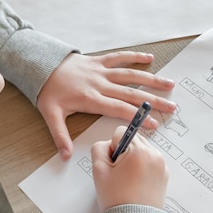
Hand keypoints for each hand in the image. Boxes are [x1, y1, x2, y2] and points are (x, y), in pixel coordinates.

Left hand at [36, 51, 176, 159]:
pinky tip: (150, 58)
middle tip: (171, 108)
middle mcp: (100, 84)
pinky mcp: (99, 60)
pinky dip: (134, 56)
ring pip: (130, 75)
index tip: (153, 125)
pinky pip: (119, 57)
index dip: (137, 118)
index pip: (119, 110)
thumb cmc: (48, 92)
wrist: (40, 66)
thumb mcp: (50, 116)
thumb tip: (66, 157)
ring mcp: (101, 71)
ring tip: (169, 84)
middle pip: (130, 94)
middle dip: (152, 102)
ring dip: (150, 79)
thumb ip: (60, 136)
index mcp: (91, 99)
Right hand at [90, 125, 167, 210]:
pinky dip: (141, 167)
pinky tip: (135, 183)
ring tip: (127, 179)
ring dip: (133, 158)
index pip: (121, 132)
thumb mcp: (98, 170)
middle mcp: (154, 154)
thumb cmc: (116, 198)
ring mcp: (162, 165)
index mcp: (139, 151)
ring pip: (142, 149)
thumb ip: (99, 148)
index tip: (112, 164)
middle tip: (118, 172)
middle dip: (123, 151)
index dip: (111, 146)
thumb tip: (108, 144)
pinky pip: (150, 161)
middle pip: (133, 138)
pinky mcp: (165, 175)